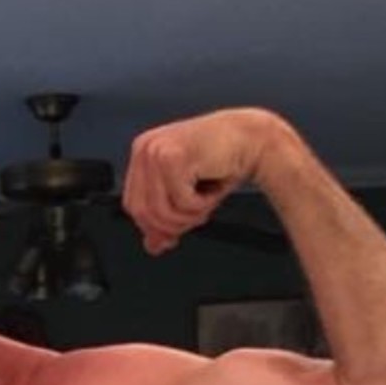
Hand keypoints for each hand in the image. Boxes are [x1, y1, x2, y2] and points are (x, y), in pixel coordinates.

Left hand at [122, 108, 280, 254]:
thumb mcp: (187, 195)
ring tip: (206, 204)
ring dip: (188, 217)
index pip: (133, 205)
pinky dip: (201, 205)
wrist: (253, 138)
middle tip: (195, 218)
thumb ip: (166, 219)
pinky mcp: (174, 157)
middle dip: (172, 225)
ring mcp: (156, 151)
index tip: (170, 236)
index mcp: (142, 154)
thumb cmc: (222, 161)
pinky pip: (181, 201)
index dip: (153, 226)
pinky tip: (212, 191)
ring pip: (160, 210)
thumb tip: (153, 246)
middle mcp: (144, 149)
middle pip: (143, 211)